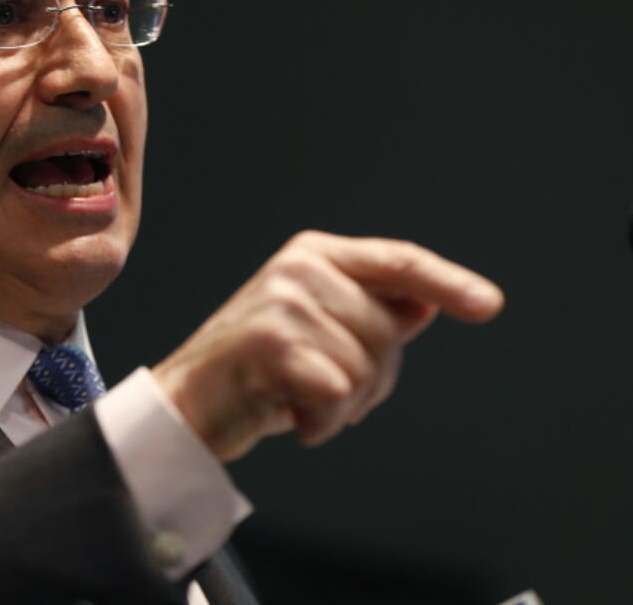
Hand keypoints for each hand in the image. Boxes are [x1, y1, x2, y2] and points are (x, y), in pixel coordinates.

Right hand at [152, 231, 503, 461]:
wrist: (188, 402)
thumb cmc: (257, 371)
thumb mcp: (319, 332)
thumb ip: (369, 312)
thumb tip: (425, 305)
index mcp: (314, 255)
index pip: (398, 262)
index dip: (447, 283)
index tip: (488, 305)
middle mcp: (299, 268)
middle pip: (389, 331)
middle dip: (371, 377)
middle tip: (323, 390)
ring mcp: (284, 303)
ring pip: (366, 367)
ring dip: (343, 406)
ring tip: (298, 400)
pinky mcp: (271, 343)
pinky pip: (339, 393)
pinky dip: (322, 422)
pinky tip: (289, 415)